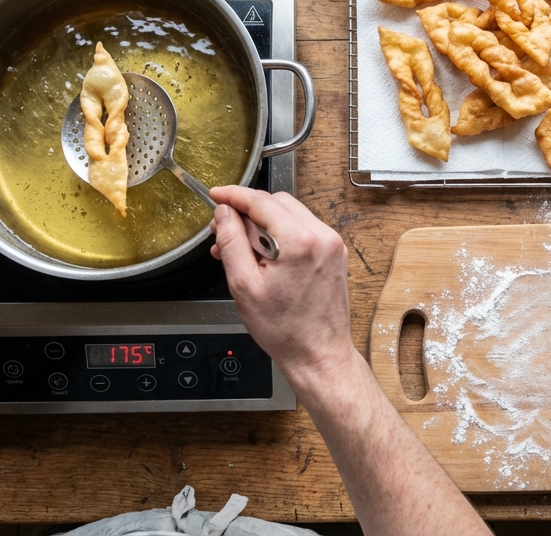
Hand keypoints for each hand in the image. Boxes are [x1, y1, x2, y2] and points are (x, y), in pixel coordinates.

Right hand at [209, 187, 354, 382]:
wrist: (318, 354)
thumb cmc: (284, 329)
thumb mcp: (243, 285)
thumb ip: (231, 242)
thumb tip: (224, 214)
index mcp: (299, 241)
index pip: (261, 201)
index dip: (233, 196)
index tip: (215, 195)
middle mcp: (321, 236)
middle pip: (277, 203)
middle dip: (247, 212)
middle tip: (222, 231)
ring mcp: (332, 244)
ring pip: (290, 214)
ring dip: (262, 225)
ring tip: (239, 250)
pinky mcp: (335, 253)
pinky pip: (303, 229)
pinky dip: (280, 235)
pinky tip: (263, 257)